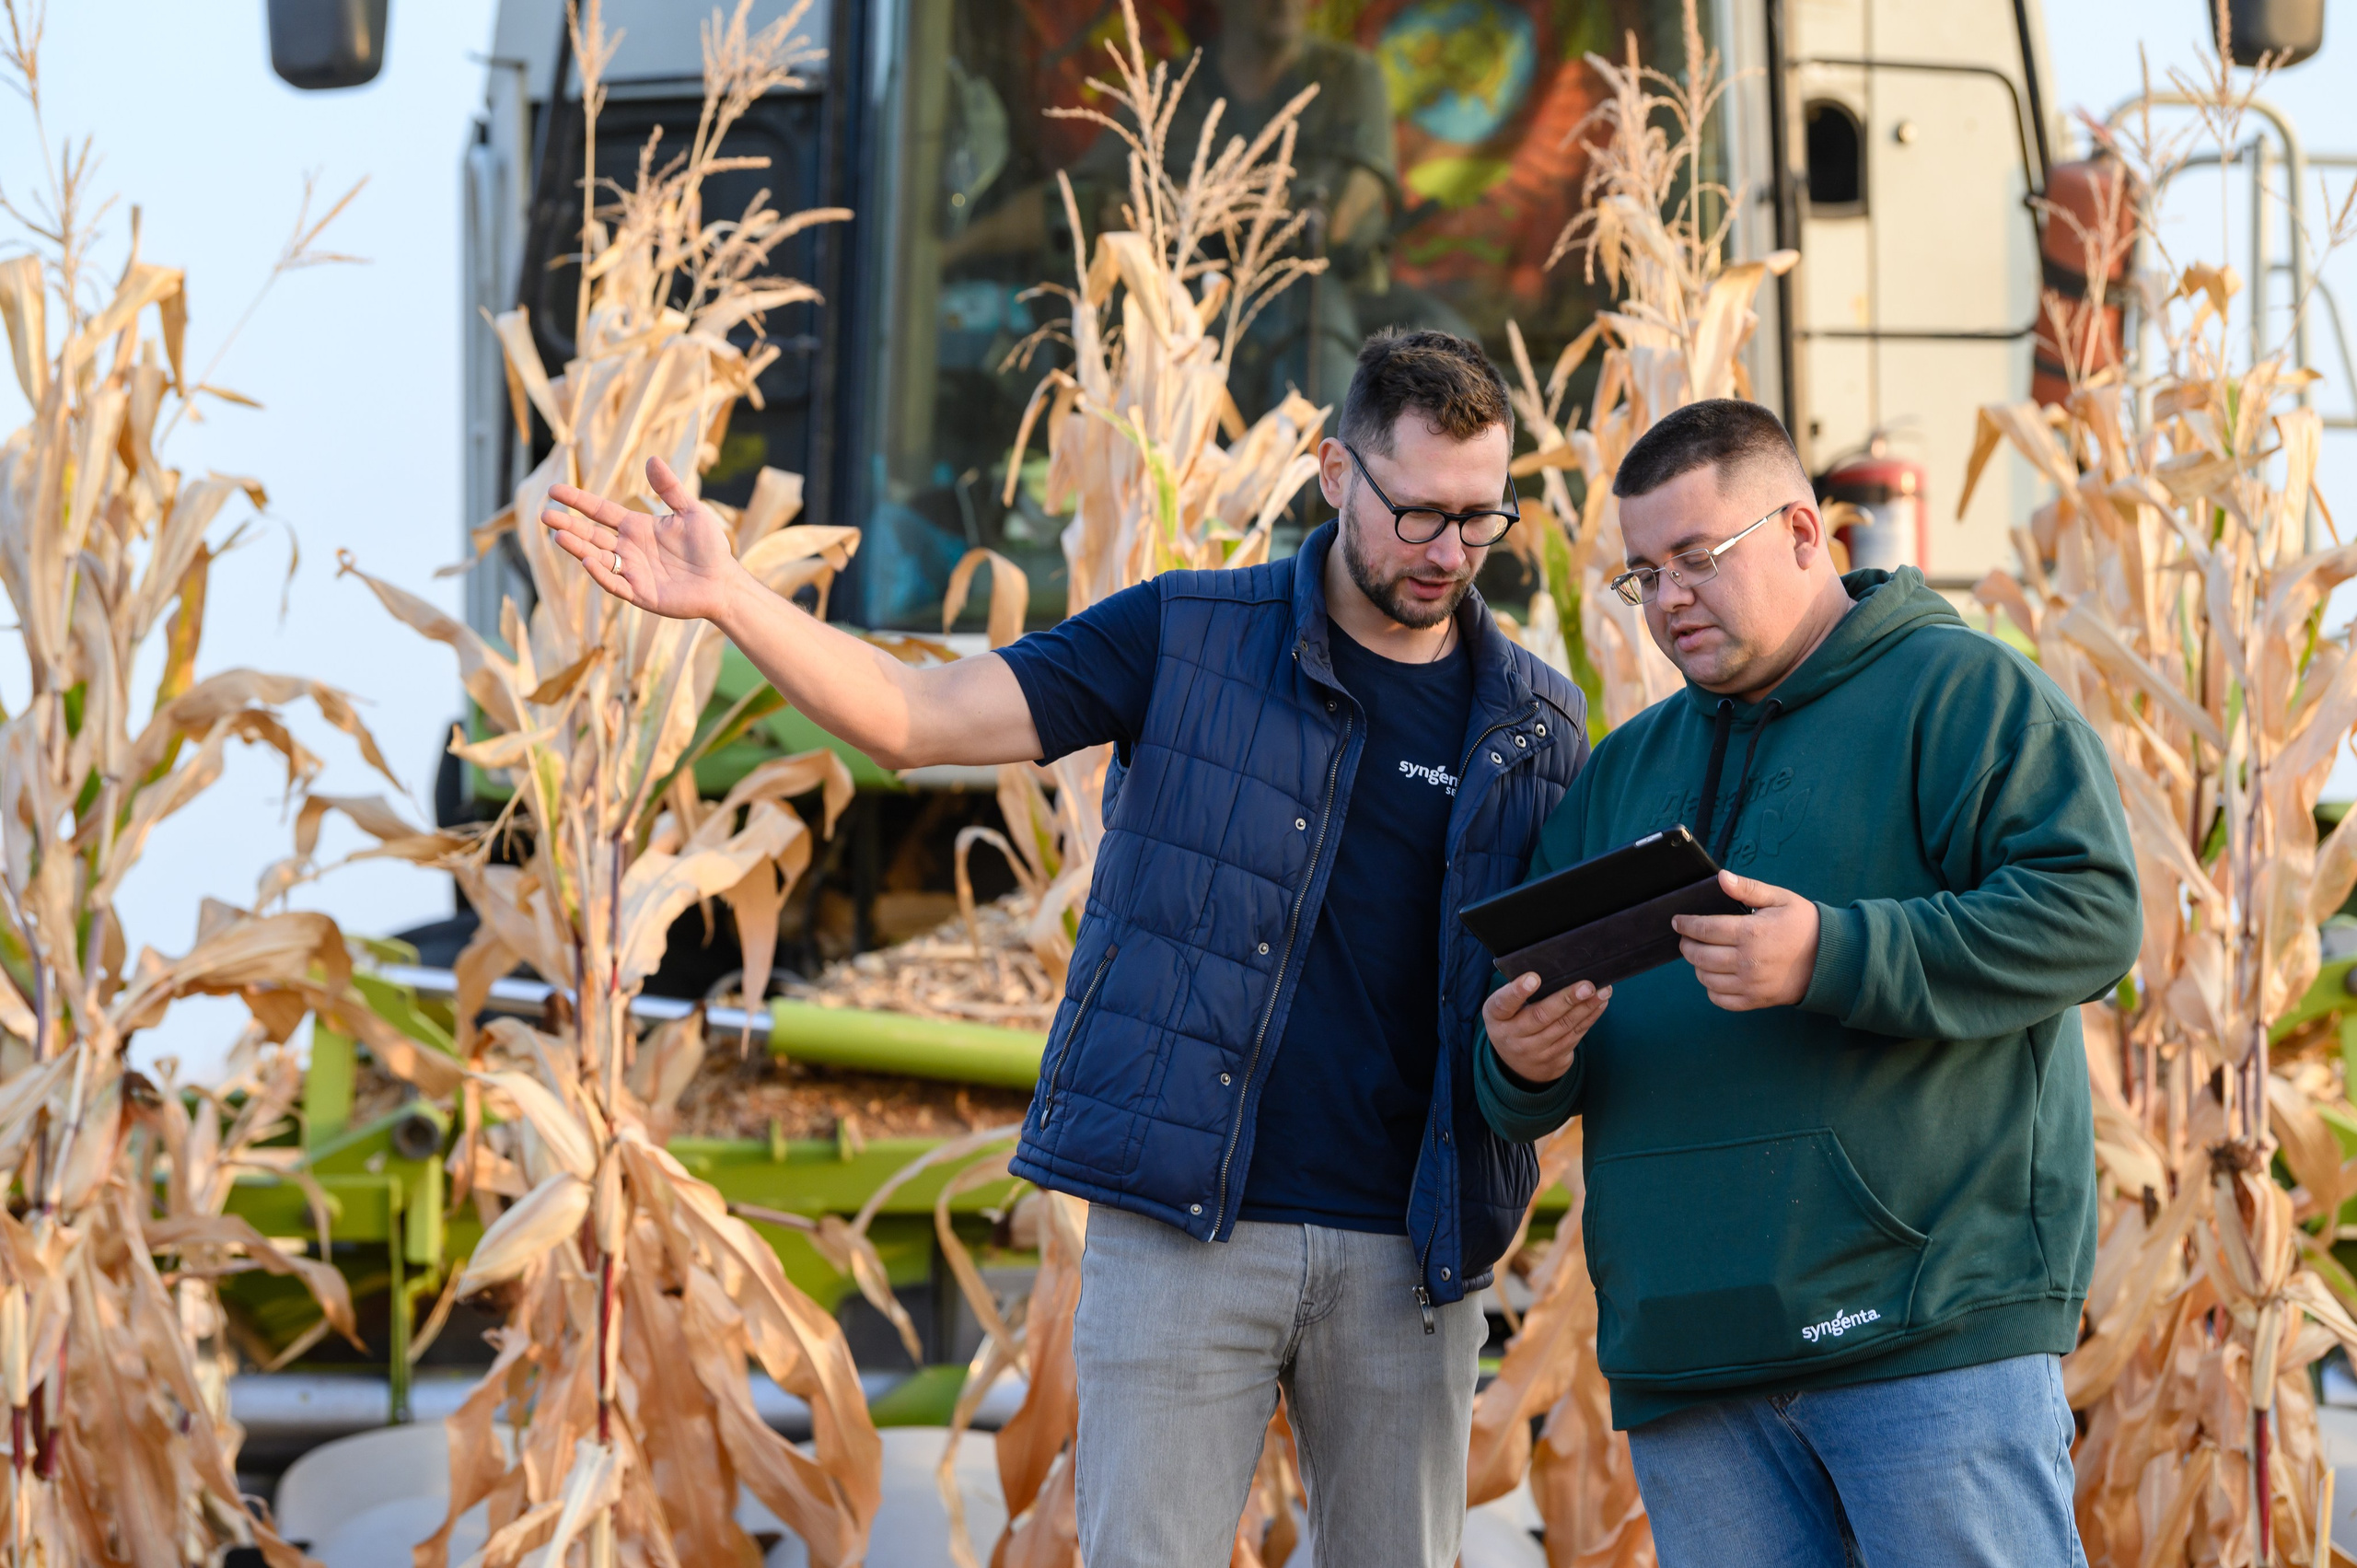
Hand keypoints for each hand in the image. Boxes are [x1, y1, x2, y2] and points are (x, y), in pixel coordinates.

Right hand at [543, 456, 745, 622]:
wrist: (724, 582)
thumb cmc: (710, 547)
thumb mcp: (691, 512)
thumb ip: (670, 488)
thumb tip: (652, 459)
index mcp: (637, 527)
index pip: (600, 512)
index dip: (578, 501)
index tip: (553, 491)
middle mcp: (629, 548)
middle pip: (591, 535)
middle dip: (568, 525)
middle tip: (545, 515)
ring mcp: (632, 572)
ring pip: (597, 557)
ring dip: (578, 548)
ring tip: (558, 535)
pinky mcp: (640, 594)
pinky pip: (615, 583)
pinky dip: (601, 573)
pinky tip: (588, 561)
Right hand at [1483, 974, 1610, 1084]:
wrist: (1518, 1067)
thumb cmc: (1512, 1024)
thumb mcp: (1504, 1011)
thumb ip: (1519, 994)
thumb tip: (1555, 971)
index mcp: (1497, 1017)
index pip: (1504, 1003)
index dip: (1518, 991)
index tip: (1534, 978)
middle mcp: (1514, 1035)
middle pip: (1541, 1016)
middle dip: (1566, 999)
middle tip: (1586, 986)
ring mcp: (1535, 1050)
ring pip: (1564, 1026)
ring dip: (1586, 1008)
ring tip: (1602, 991)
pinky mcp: (1555, 1058)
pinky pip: (1575, 1036)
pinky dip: (1590, 1018)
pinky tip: (1600, 1004)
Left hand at [1673, 870, 1819, 1010]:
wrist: (1830, 959)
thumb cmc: (1803, 924)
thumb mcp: (1780, 899)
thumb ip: (1748, 888)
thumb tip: (1721, 877)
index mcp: (1751, 932)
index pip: (1704, 929)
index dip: (1686, 925)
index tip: (1677, 921)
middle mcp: (1748, 961)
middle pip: (1700, 955)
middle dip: (1686, 945)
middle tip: (1686, 937)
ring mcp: (1750, 984)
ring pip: (1706, 978)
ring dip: (1697, 966)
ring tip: (1700, 954)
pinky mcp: (1755, 1000)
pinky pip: (1720, 999)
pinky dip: (1711, 988)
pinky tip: (1715, 976)